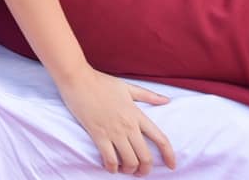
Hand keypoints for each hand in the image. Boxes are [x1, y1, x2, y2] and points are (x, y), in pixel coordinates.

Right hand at [55, 68, 177, 174]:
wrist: (77, 78)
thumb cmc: (100, 81)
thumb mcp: (127, 87)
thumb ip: (148, 96)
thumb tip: (167, 100)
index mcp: (137, 114)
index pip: (160, 139)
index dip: (169, 155)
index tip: (171, 165)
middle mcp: (128, 126)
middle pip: (145, 156)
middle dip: (146, 169)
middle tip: (141, 172)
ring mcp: (113, 131)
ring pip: (129, 161)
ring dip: (130, 170)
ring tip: (126, 170)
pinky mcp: (98, 134)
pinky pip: (109, 158)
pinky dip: (112, 168)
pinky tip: (111, 168)